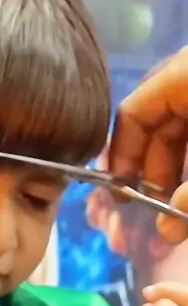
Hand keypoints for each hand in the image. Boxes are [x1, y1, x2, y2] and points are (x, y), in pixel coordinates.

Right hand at [109, 48, 187, 243]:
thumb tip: (168, 230)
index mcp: (183, 75)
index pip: (134, 113)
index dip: (123, 155)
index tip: (122, 194)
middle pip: (158, 126)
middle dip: (154, 174)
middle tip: (155, 214)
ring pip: (184, 134)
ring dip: (176, 176)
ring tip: (176, 215)